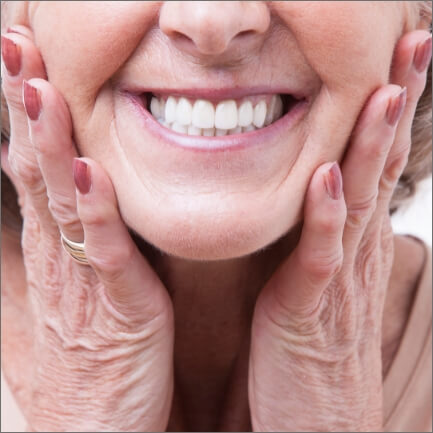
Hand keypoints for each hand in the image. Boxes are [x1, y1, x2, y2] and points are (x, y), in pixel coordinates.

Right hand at [1, 27, 173, 430]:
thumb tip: (80, 198)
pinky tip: (88, 172)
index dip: (27, 116)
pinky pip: (102, 250)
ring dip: (48, 143)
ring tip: (38, 86)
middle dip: (25, 107)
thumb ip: (80, 244)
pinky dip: (93, 210)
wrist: (93, 430)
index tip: (23, 64)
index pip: (34, 168)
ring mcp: (81, 279)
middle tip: (15, 45)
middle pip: (36, 168)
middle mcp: (58, 255)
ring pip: (59, 199)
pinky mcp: (115, 306)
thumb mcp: (79, 292)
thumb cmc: (92, 360)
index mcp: (55, 248)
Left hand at [248, 30, 430, 430]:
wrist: (318, 422)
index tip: (396, 59)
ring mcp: (336, 280)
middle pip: (379, 166)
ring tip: (386, 88)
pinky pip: (319, 255)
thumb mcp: (318, 280)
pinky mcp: (309, 309)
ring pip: (359, 200)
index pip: (373, 163)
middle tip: (413, 42)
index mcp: (350, 242)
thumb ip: (319, 237)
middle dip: (397, 104)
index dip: (387, 112)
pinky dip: (325, 215)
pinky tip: (329, 176)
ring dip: (372, 145)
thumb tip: (318, 194)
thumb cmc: (311, 349)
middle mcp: (353, 251)